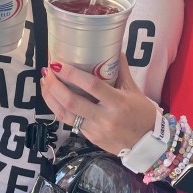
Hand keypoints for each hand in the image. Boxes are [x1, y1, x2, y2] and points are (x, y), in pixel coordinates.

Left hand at [41, 55, 156, 153]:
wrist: (147, 144)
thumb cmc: (142, 114)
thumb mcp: (134, 90)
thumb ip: (122, 69)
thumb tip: (114, 48)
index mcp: (117, 103)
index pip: (91, 86)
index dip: (72, 74)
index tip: (58, 64)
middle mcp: (104, 117)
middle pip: (72, 101)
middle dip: (55, 85)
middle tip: (47, 71)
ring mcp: (95, 130)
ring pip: (65, 114)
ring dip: (50, 97)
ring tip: (44, 83)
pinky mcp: (89, 138)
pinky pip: (69, 122)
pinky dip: (58, 108)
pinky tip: (52, 98)